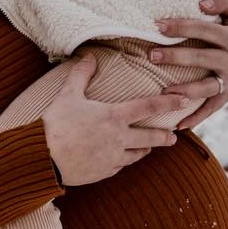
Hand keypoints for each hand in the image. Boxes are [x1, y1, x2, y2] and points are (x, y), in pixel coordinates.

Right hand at [41, 53, 191, 185]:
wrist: (43, 158)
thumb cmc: (55, 124)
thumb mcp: (67, 95)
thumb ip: (81, 75)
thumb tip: (89, 56)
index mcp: (113, 117)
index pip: (147, 107)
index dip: (168, 104)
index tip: (184, 101)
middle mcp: (119, 138)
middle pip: (150, 137)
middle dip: (164, 136)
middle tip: (173, 136)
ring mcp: (112, 158)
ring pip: (137, 154)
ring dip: (144, 149)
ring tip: (148, 147)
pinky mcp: (103, 172)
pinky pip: (120, 166)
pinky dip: (123, 160)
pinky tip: (121, 158)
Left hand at [147, 0, 227, 129]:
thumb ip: (222, 0)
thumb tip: (201, 3)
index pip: (204, 30)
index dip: (182, 27)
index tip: (159, 26)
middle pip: (202, 58)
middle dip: (176, 57)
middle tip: (151, 55)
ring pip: (207, 87)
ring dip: (186, 91)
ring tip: (164, 94)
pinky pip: (213, 108)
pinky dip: (198, 118)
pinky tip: (179, 125)